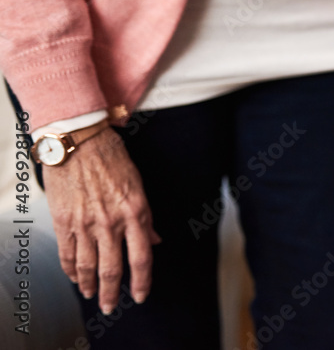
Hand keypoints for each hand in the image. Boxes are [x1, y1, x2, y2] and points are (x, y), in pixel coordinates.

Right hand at [43, 121, 159, 314]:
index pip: (141, 257)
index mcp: (135, 211)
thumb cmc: (112, 158)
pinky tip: (74, 276)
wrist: (79, 141)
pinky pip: (67, 253)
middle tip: (110, 306)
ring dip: (89, 285)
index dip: (141, 281)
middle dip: (112, 293)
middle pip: (112, 269)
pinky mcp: (64, 221)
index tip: (140, 295)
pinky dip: (70, 269)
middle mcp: (111, 221)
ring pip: (87, 266)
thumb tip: (155, 240)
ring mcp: (85, 223)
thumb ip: (146, 217)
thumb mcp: (138, 185)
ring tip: (90, 295)